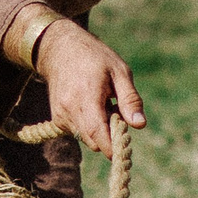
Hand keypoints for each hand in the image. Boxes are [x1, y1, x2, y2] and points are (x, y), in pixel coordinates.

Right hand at [32, 21, 144, 151]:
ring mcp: (60, 114)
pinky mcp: (57, 118)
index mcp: (87, 96)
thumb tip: (140, 125)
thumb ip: (130, 100)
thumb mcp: (119, 72)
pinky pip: (77, 132)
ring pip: (86, 138)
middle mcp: (70, 108)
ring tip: (103, 106)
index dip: (112, 147)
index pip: (97, 132)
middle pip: (93, 141)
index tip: (124, 148)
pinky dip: (88, 126)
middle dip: (109, 137)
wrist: (60, 50)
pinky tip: (90, 107)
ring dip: (98, 131)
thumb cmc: (95, 58)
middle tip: (117, 114)